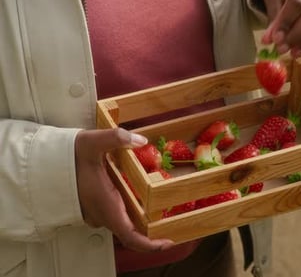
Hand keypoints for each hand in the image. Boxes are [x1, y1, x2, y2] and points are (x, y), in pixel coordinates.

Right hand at [75, 128, 173, 251]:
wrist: (45, 161)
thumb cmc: (68, 155)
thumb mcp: (92, 142)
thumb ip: (116, 138)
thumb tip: (140, 140)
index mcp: (106, 205)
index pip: (130, 236)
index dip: (150, 244)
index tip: (167, 243)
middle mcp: (102, 214)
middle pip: (131, 233)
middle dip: (151, 234)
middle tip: (171, 228)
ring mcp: (97, 213)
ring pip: (123, 224)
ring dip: (141, 223)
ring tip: (161, 215)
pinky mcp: (94, 208)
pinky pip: (115, 216)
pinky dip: (130, 214)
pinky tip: (140, 201)